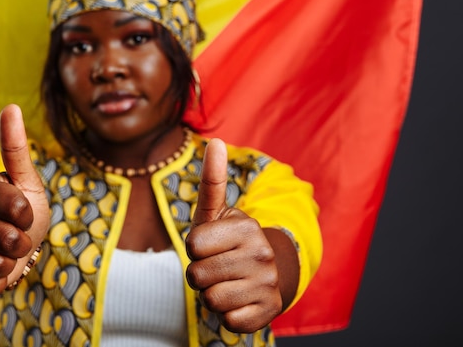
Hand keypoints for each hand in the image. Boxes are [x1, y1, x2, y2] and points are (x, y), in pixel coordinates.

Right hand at [0, 104, 49, 298]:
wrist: (15, 249)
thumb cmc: (24, 211)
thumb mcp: (28, 181)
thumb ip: (16, 148)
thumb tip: (10, 106)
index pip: (15, 206)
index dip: (28, 215)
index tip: (26, 213)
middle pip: (5, 237)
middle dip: (23, 242)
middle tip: (19, 238)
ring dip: (12, 264)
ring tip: (7, 254)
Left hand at [185, 139, 282, 332]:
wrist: (267, 273)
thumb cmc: (228, 242)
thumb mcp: (217, 213)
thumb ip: (213, 179)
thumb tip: (216, 140)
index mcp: (247, 226)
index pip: (193, 245)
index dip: (194, 248)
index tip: (209, 245)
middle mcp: (262, 254)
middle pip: (197, 275)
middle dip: (199, 274)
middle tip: (217, 267)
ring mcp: (268, 284)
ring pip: (211, 300)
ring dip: (212, 295)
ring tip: (227, 282)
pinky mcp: (269, 312)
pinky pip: (228, 322)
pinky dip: (228, 315)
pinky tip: (239, 300)